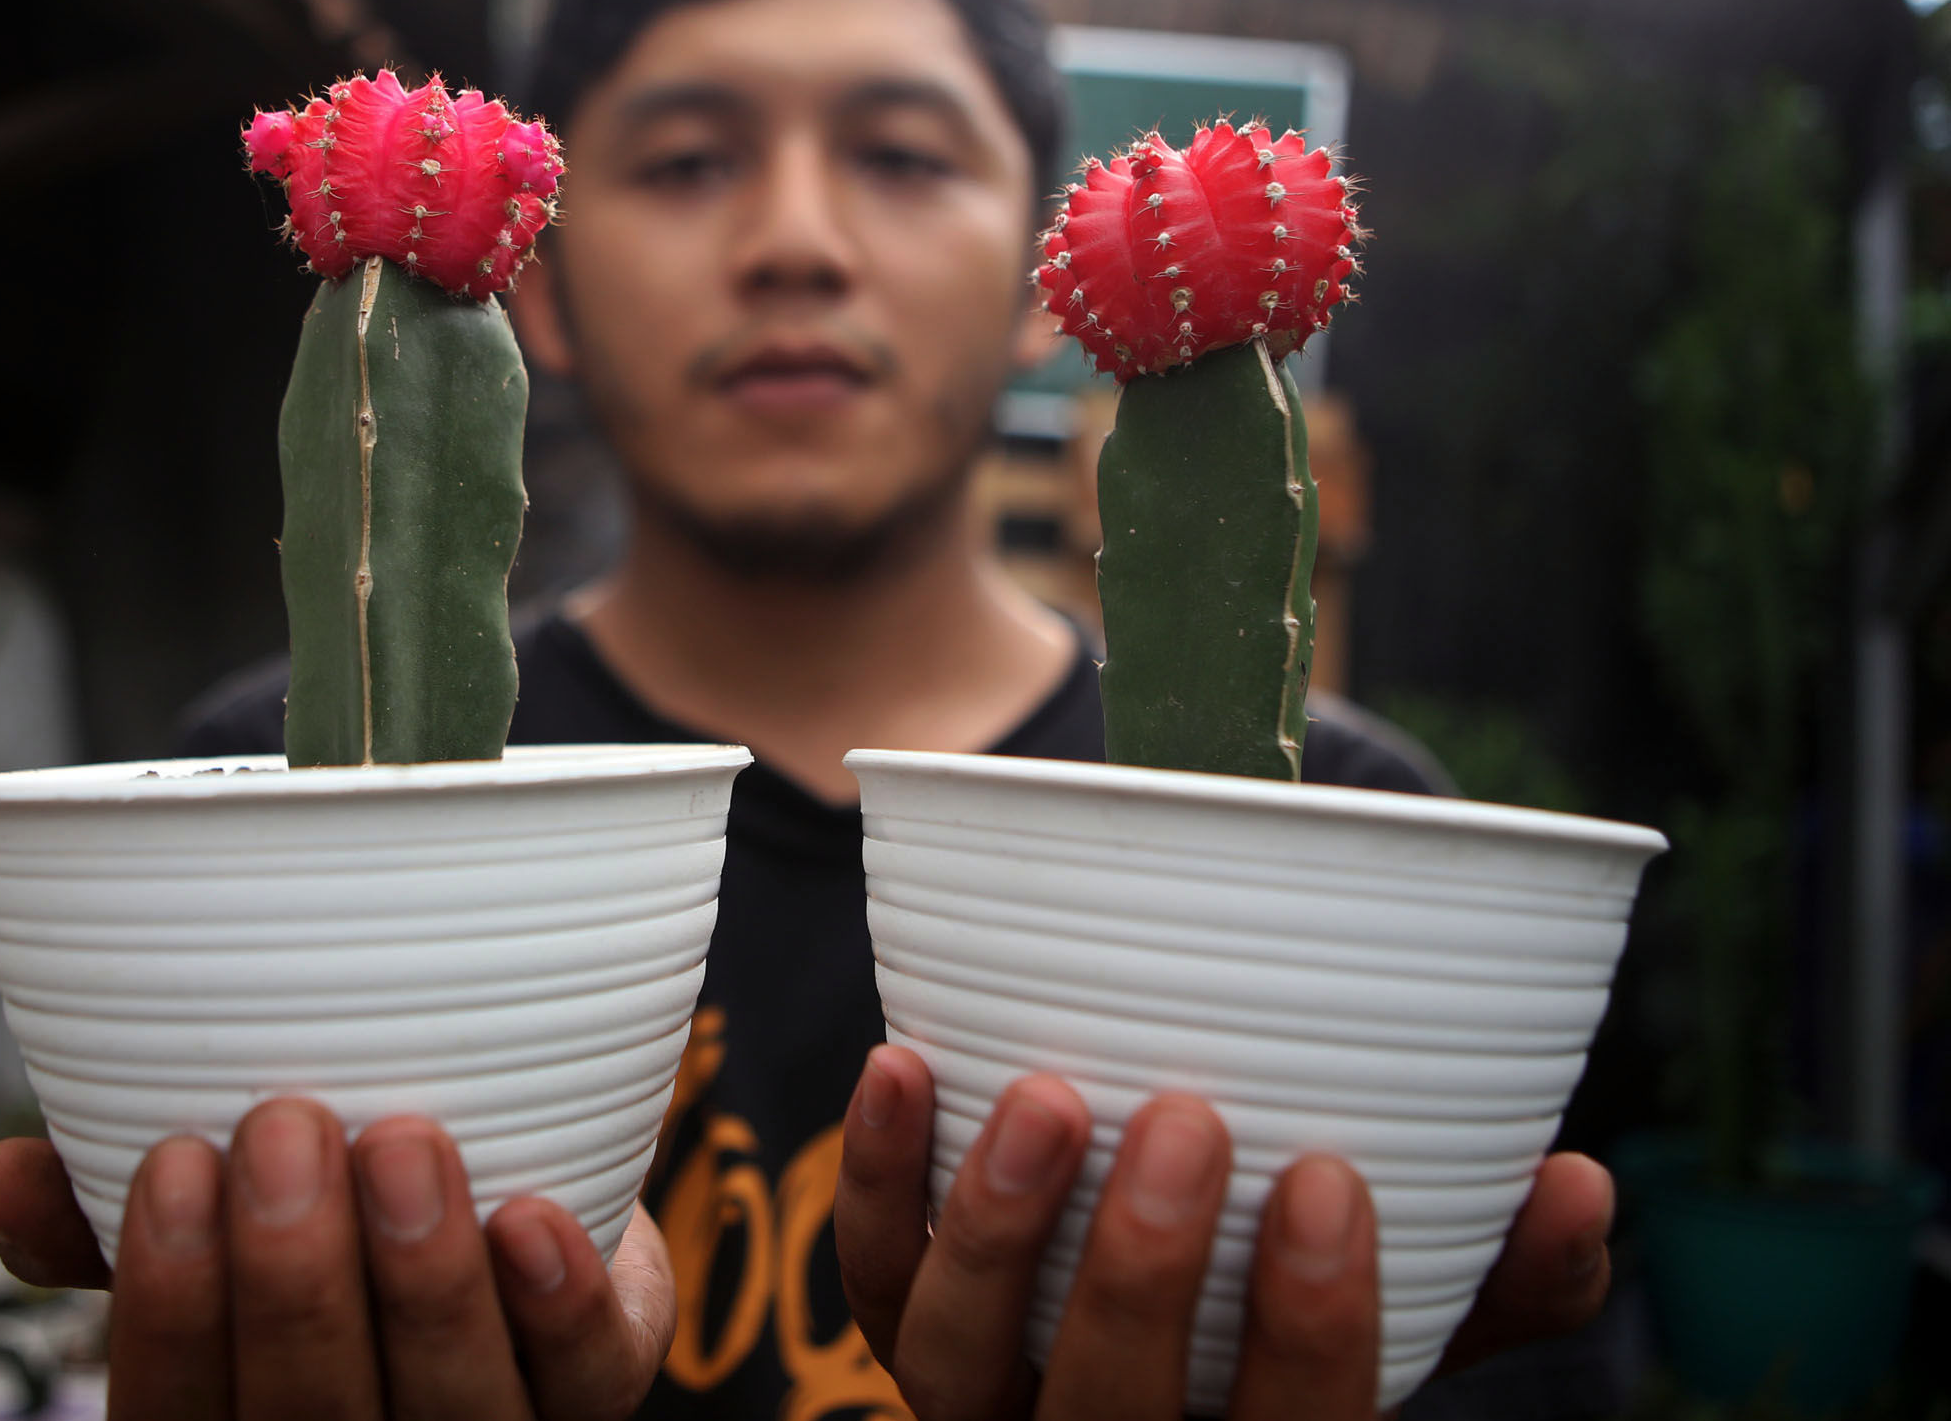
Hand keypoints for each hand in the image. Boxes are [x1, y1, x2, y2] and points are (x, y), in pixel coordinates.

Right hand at [0, 1098, 674, 1419]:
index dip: (168, 1309)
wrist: (515, 1183)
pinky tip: (533, 1220)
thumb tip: (1, 1175)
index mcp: (237, 1419)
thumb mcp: (216, 1212)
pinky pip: (588, 1377)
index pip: (177, 1414)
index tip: (174, 1163)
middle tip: (285, 1126)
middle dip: (296, 1281)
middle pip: (313, 1419)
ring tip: (404, 1141)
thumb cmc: (324, 1212)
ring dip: (423, 1280)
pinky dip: (559, 1305)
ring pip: (452, 1407)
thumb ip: (107, 1205)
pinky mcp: (596, 1386)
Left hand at [833, 1045, 1613, 1419]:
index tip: (1331, 1186)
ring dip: (997, 1232)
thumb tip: (1583, 1192)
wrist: (1163, 1298)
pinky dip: (877, 1177)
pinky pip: (867, 1273)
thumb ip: (1505, 1269)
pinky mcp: (900, 1318)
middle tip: (1189, 1122)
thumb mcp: (1417, 1302)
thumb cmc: (1302, 1302)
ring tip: (1049, 1096)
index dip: (1310, 1335)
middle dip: (1143, 1278)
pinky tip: (903, 1063)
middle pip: (1109, 1414)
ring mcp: (986, 1397)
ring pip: (953, 1361)